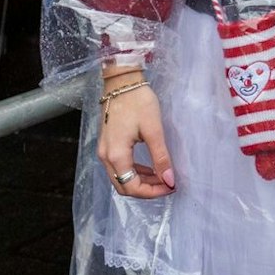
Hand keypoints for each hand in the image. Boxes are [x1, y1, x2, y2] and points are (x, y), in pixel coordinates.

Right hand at [97, 65, 175, 198]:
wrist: (122, 83)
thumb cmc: (138, 102)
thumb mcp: (154, 130)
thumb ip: (161, 157)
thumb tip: (169, 180)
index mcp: (116, 155)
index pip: (131, 187)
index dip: (151, 192)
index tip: (170, 187)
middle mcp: (105, 156)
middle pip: (123, 185)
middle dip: (146, 189)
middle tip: (168, 184)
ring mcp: (104, 151)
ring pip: (121, 177)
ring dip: (141, 181)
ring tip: (163, 176)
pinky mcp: (107, 144)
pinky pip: (120, 166)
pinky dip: (135, 171)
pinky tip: (151, 167)